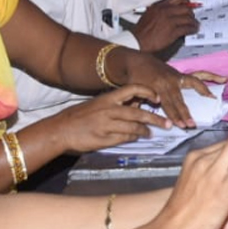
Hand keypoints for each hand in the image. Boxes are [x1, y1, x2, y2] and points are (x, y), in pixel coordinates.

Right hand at [42, 84, 167, 153]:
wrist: (60, 130)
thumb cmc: (78, 116)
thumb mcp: (97, 104)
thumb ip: (115, 104)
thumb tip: (135, 105)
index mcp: (107, 98)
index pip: (132, 90)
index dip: (147, 92)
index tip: (157, 98)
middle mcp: (109, 110)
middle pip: (138, 113)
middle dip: (155, 119)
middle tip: (167, 123)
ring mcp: (107, 125)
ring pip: (134, 127)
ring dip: (145, 131)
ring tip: (152, 133)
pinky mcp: (104, 139)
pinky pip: (125, 138)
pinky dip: (133, 138)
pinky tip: (137, 138)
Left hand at [120, 53, 220, 127]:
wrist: (133, 60)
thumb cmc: (133, 78)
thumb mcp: (134, 92)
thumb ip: (141, 104)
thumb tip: (145, 117)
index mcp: (157, 86)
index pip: (167, 104)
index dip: (173, 115)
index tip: (179, 125)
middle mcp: (169, 80)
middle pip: (179, 99)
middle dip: (185, 113)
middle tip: (191, 124)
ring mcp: (176, 76)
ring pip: (193, 84)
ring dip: (203, 92)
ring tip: (213, 98)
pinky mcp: (181, 74)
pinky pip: (198, 75)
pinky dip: (211, 76)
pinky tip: (222, 79)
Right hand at [129, 0, 199, 53]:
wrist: (137, 42)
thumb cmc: (141, 31)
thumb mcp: (149, 14)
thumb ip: (159, 11)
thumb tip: (171, 12)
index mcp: (159, 6)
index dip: (186, 1)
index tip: (189, 5)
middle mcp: (165, 11)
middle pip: (185, 8)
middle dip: (191, 13)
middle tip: (192, 17)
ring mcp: (169, 21)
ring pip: (188, 18)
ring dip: (193, 22)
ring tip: (195, 25)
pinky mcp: (173, 32)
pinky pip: (187, 28)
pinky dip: (192, 29)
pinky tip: (193, 31)